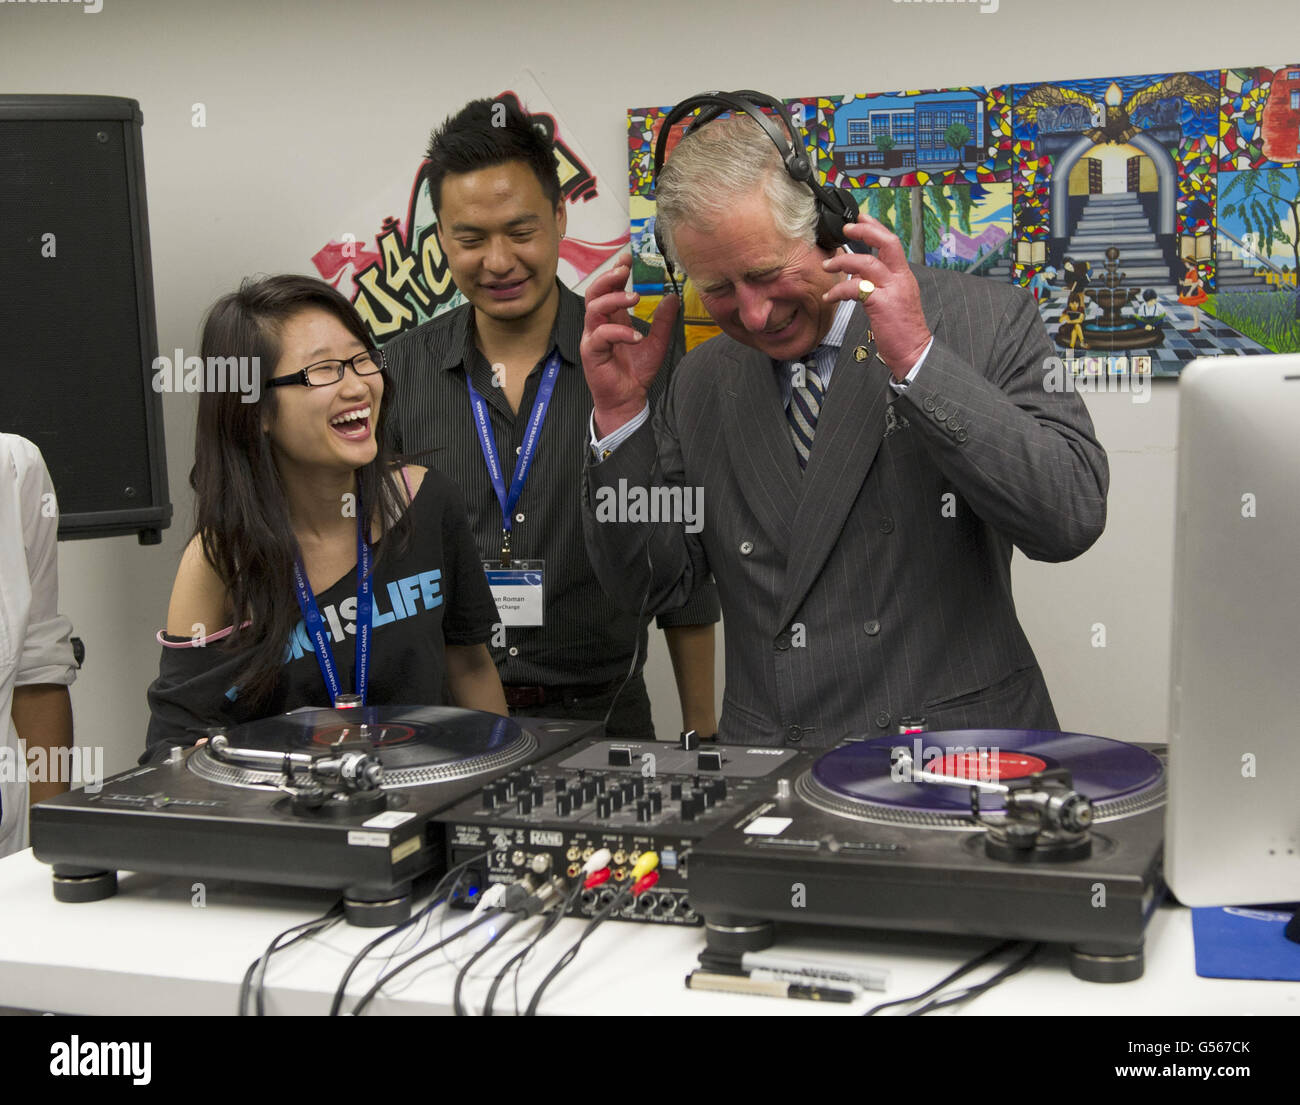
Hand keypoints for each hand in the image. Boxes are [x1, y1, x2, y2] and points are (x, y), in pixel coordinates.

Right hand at [581, 252, 678, 435]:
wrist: (628, 400)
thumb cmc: (636, 373)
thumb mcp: (657, 343)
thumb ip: (664, 322)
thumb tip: (673, 298)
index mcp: (613, 319)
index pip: (609, 288)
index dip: (616, 271)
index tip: (628, 257)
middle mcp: (600, 325)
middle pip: (595, 292)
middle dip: (608, 277)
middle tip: (624, 270)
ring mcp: (593, 338)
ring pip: (594, 308)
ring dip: (614, 299)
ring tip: (635, 298)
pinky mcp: (591, 353)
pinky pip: (601, 335)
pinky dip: (620, 332)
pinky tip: (636, 336)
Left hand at [820, 216, 932, 380]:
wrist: (913, 353)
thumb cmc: (901, 331)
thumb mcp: (893, 301)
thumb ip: (879, 285)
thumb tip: (857, 276)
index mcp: (904, 277)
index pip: (892, 243)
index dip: (876, 227)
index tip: (861, 218)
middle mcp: (901, 279)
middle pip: (887, 243)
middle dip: (865, 231)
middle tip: (846, 228)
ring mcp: (892, 291)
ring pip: (867, 263)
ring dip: (843, 261)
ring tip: (827, 265)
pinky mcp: (881, 305)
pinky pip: (856, 289)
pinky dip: (839, 290)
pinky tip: (830, 296)